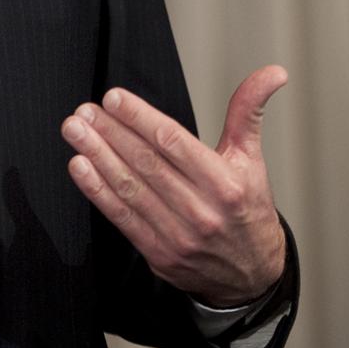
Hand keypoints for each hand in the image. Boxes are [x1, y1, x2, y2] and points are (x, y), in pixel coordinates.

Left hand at [61, 65, 287, 306]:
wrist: (252, 275)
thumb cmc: (247, 207)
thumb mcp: (251, 157)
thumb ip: (248, 111)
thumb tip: (273, 72)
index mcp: (225, 183)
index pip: (174, 143)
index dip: (140, 118)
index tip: (113, 98)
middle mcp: (202, 211)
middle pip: (147, 163)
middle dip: (110, 133)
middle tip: (84, 111)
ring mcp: (178, 236)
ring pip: (130, 188)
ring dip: (97, 156)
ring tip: (75, 130)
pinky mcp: (159, 254)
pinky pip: (122, 217)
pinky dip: (97, 191)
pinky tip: (79, 166)